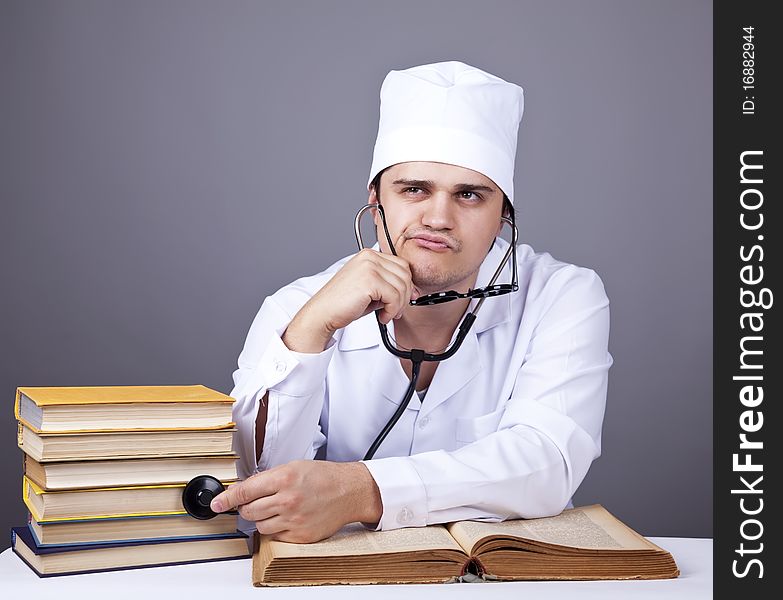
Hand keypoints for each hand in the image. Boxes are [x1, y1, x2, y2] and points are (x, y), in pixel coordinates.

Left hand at [210, 460, 382, 542]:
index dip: (227, 499)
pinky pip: (275, 536)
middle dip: (247, 508)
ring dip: (262, 519)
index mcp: (285, 478)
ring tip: (278, 508)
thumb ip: (268, 479)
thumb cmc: (323, 476)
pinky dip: (277, 528)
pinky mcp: (300, 536)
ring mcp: (294, 520)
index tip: (216, 504)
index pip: (246, 491)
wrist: (349, 491)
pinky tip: (288, 518)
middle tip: (257, 502)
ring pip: (260, 526)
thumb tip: (244, 491)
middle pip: (249, 511)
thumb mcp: (294, 466)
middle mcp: (288, 499)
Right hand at [283, 249, 417, 352]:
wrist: (323, 313)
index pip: (401, 265)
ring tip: (386, 314)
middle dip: (405, 296)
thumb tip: (413, 291)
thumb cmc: (344, 304)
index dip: (407, 284)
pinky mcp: (369, 280)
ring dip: (398, 306)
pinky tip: (382, 316)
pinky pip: (394, 296)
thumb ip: (389, 285)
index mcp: (369, 255)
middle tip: (395, 310)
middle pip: (405, 274)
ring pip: (402, 286)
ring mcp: (369, 266)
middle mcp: (369, 257)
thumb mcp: (370, 290)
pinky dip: (392, 310)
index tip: (404, 300)